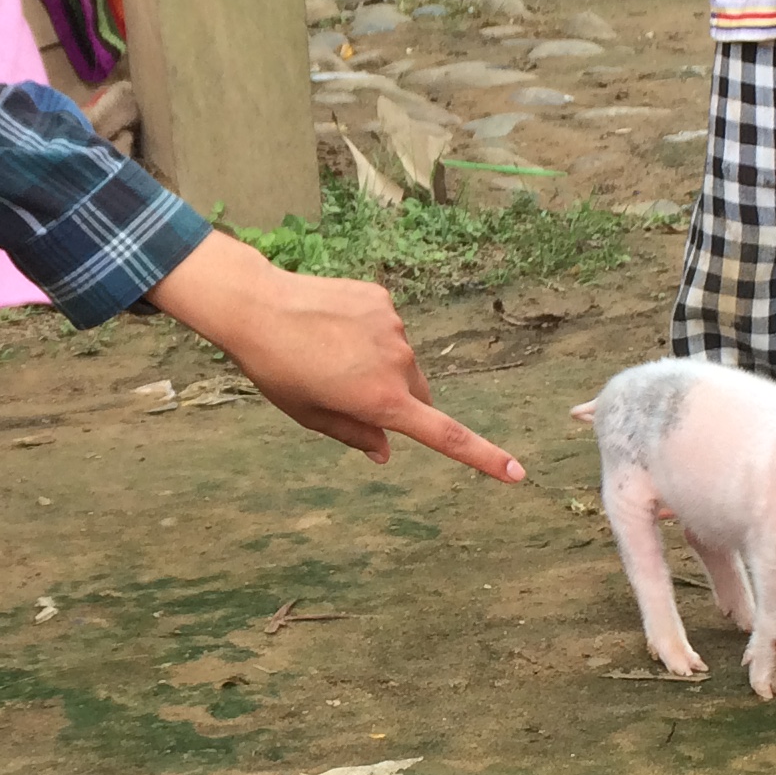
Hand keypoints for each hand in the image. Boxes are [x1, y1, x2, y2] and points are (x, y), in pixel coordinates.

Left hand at [143, 228, 523, 481]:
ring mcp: (394, 328)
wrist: (257, 307)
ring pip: (400, 360)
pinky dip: (369, 333)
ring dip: (378, 364)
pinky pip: (386, 328)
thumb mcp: (311, 416)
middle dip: (394, 401)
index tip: (518, 473)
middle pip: (416, 395)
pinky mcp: (383, 301)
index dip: (484, 457)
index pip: (446, 436)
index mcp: (383, 401)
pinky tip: (333, 325)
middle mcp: (399, 364)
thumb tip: (386, 452)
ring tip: (330, 352)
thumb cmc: (278, 370)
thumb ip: (355, 435)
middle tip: (344, 389)